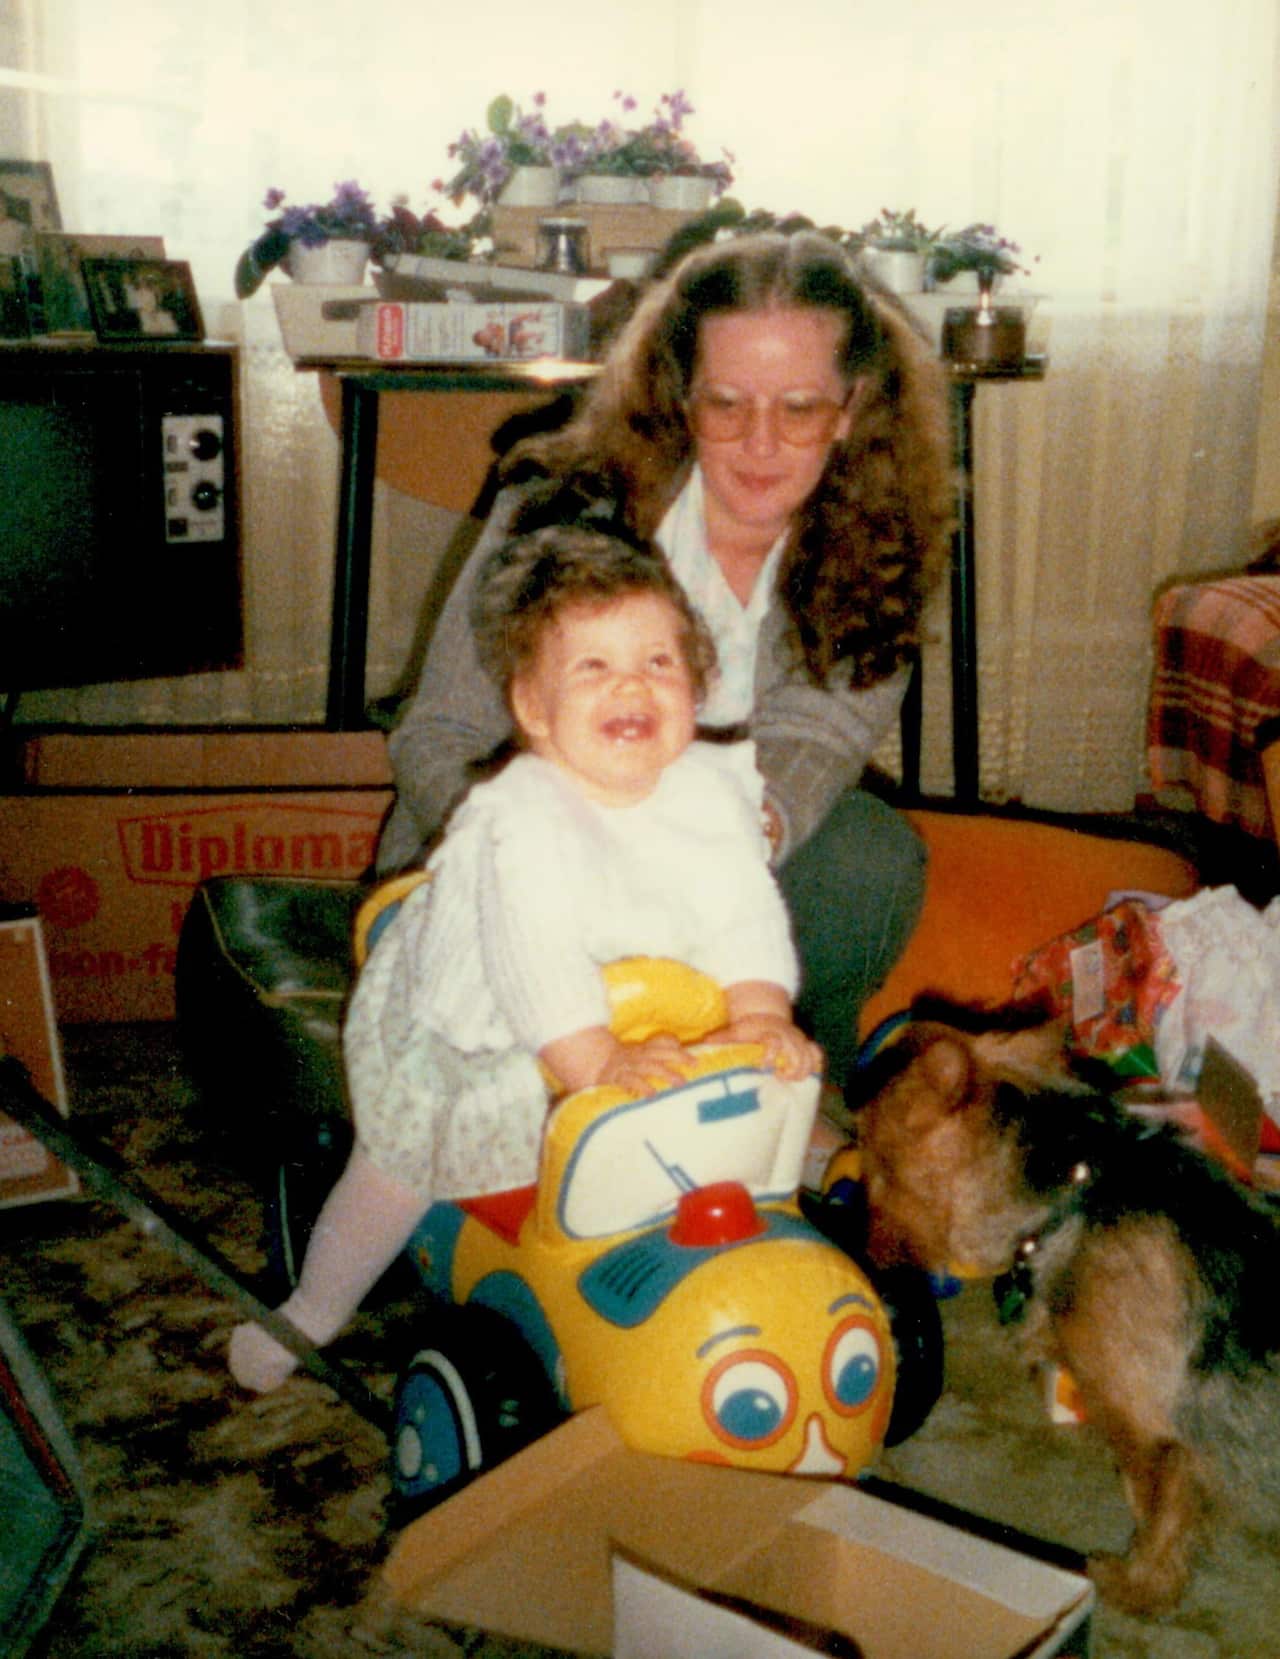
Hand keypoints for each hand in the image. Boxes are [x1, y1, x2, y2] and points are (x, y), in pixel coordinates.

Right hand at [596, 1033, 696, 1095]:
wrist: (588, 1064)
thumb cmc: (615, 1063)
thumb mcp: (633, 1056)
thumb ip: (651, 1054)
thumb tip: (674, 1050)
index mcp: (640, 1050)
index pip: (660, 1044)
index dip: (676, 1048)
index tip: (694, 1059)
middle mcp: (636, 1055)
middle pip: (660, 1053)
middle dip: (678, 1057)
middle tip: (695, 1064)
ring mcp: (628, 1065)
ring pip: (650, 1066)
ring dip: (666, 1073)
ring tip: (681, 1082)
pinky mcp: (618, 1077)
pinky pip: (632, 1081)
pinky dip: (643, 1087)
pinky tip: (653, 1096)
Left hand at [707, 1012, 822, 1080]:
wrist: (767, 1016)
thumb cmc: (750, 1027)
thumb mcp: (737, 1029)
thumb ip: (723, 1037)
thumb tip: (705, 1041)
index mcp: (770, 1032)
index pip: (774, 1043)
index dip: (770, 1056)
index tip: (763, 1066)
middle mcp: (787, 1036)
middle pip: (798, 1054)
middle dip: (791, 1069)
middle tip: (778, 1076)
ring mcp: (798, 1041)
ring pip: (810, 1057)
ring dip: (802, 1071)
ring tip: (788, 1078)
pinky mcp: (804, 1045)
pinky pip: (817, 1054)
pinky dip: (814, 1064)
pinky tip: (803, 1074)